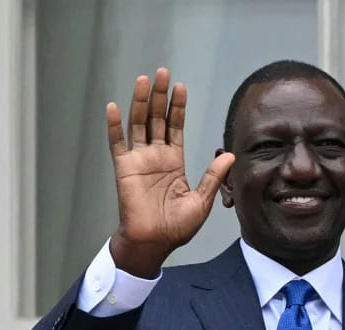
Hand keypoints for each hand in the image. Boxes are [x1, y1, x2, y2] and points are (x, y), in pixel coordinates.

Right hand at [106, 68, 235, 277]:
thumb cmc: (176, 227)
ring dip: (141, 102)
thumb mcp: (202, 200)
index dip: (178, 107)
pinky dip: (115, 125)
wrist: (155, 242)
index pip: (176, 127)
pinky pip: (117, 143)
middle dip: (160, 96)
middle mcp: (156, 156)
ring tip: (144, 80)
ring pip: (139, 124)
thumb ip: (213, 176)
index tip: (181, 87)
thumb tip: (230, 155)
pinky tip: (115, 107)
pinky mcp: (124, 168)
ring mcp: (139, 160)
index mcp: (174, 162)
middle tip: (162, 72)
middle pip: (157, 118)